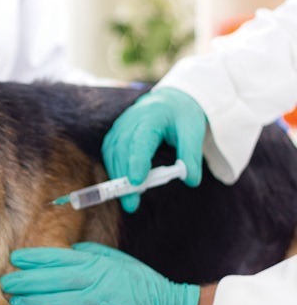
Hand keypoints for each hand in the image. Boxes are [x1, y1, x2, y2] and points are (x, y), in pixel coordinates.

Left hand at [0, 242, 199, 304]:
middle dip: (28, 280)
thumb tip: (68, 250)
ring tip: (15, 303)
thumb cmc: (143, 286)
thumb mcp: (119, 262)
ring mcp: (107, 303)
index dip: (36, 258)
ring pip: (65, 300)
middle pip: (57, 278)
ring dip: (37, 301)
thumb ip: (92, 254)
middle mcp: (101, 280)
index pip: (62, 257)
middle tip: (5, 283)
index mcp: (100, 263)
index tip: (15, 259)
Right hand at [102, 88, 206, 212]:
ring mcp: (120, 126)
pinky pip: (110, 153)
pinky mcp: (115, 134)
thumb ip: (191, 157)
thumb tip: (191, 181)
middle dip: (125, 178)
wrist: (171, 101)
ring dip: (118, 177)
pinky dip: (114, 170)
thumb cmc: (182, 116)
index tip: (137, 182)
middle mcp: (130, 120)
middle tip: (132, 204)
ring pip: (113, 153)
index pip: (140, 140)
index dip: (137, 161)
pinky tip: (123, 185)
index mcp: (152, 116)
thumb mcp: (193, 133)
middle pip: (122, 150)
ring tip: (129, 199)